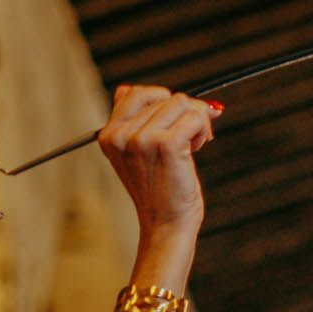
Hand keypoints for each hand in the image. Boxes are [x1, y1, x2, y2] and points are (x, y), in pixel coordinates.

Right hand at [99, 82, 223, 238]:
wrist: (166, 224)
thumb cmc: (159, 190)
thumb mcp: (136, 153)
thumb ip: (131, 120)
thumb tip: (126, 87)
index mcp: (109, 135)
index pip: (137, 93)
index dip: (165, 100)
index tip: (180, 118)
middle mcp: (121, 135)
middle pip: (164, 96)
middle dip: (185, 112)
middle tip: (193, 135)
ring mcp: (141, 139)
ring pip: (182, 103)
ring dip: (197, 120)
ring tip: (194, 145)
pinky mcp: (165, 144)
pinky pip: (194, 116)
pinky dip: (203, 128)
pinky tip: (199, 146)